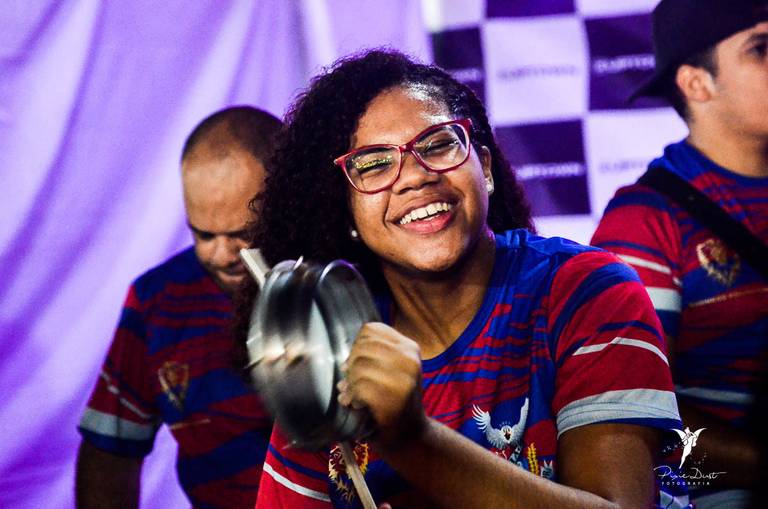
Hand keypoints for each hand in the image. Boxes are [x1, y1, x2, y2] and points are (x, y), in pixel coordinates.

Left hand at [338, 322, 426, 449]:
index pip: (371, 329)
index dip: (358, 344)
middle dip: (351, 365)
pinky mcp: (393, 400)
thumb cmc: (396, 401)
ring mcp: (403, 380)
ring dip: (349, 383)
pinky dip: (351, 397)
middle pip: (362, 347)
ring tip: (352, 395)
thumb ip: (378, 355)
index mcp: (409, 348)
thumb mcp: (396, 370)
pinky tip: (355, 405)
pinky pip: (359, 387)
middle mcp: (409, 360)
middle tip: (351, 382)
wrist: (411, 436)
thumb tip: (346, 357)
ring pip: (359, 366)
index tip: (358, 362)